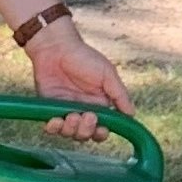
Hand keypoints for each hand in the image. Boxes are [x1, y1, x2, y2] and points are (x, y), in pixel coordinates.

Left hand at [24, 21, 132, 142]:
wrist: (56, 47)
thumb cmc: (84, 57)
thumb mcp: (107, 74)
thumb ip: (119, 95)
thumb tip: (132, 115)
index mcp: (98, 105)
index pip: (102, 129)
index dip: (101, 133)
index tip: (101, 128)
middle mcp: (82, 111)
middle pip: (86, 134)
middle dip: (86, 130)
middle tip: (86, 115)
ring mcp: (65, 111)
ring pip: (69, 133)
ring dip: (71, 129)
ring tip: (71, 116)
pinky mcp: (49, 109)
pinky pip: (51, 128)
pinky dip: (54, 128)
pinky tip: (56, 120)